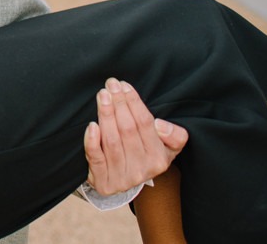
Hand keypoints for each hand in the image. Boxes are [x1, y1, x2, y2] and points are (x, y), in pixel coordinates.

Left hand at [84, 78, 187, 195]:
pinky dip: (92, 141)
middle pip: (127, 130)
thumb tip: (160, 126)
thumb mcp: (167, 147)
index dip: (134, 103)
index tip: (124, 86)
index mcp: (159, 159)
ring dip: (105, 115)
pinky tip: (91, 125)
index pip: (146, 125)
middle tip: (111, 84)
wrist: (121, 181)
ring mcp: (122, 178)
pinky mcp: (103, 182)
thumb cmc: (144, 155)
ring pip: (112, 141)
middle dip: (118, 104)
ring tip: (102, 96)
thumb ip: (174, 135)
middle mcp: (142, 170)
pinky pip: (96, 159)